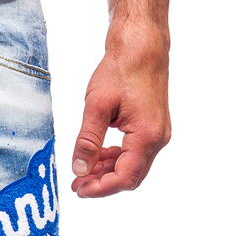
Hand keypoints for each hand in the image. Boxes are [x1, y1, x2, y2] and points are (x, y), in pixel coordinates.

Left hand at [71, 22, 170, 197]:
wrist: (142, 45)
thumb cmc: (122, 68)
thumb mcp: (97, 106)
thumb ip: (88, 142)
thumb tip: (79, 170)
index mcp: (147, 136)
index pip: (124, 178)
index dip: (99, 189)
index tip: (78, 189)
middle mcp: (158, 138)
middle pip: (130, 177)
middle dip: (102, 183)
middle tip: (77, 183)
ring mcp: (158, 134)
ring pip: (132, 167)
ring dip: (107, 172)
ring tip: (83, 170)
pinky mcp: (153, 128)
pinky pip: (135, 154)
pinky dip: (116, 159)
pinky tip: (98, 155)